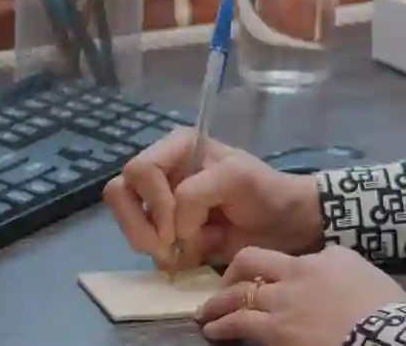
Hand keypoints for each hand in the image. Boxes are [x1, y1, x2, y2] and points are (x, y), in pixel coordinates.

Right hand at [102, 127, 323, 271]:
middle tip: (168, 247)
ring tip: (185, 252)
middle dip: (141, 226)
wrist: (286, 226)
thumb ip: (197, 193)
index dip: (154, 201)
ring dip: (152, 243)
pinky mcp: (167, 233)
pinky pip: (147, 246)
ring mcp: (161, 204)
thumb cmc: (265, 192)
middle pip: (120, 193)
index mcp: (176, 148)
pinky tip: (197, 253)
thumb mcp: (236, 177)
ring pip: (127, 222)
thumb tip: (172, 228)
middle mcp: (162, 171)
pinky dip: (168, 257)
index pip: (140, 170)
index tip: (177, 228)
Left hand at [193, 245, 405, 345]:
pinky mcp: (277, 333)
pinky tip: (214, 332)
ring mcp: (282, 304)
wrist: (384, 333)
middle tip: (218, 290)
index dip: (254, 265)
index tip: (248, 275)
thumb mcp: (357, 269)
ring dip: (217, 305)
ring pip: (238, 296)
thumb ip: (331, 261)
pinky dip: (223, 326)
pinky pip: (241, 325)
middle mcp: (292, 275)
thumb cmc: (380, 304)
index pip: (272, 255)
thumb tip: (319, 263)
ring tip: (205, 315)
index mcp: (313, 260)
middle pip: (248, 265)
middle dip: (228, 277)